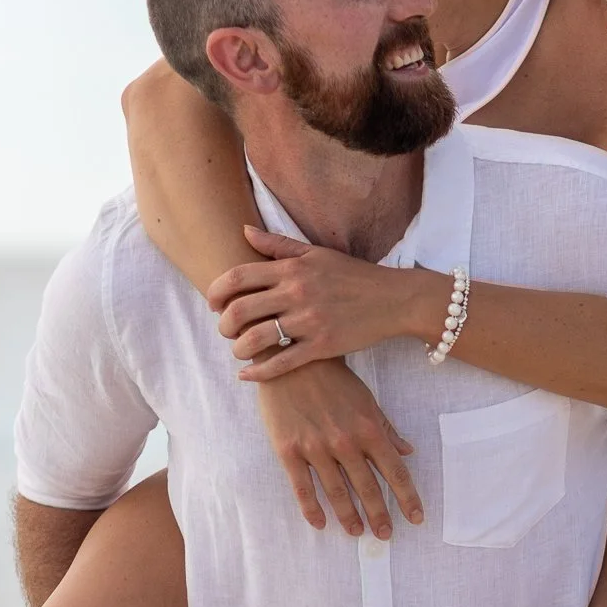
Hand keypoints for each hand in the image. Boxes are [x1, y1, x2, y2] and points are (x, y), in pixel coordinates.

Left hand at [209, 225, 441, 380]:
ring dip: (238, 349)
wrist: (393, 300)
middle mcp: (297, 293)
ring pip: (256, 339)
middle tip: (224, 330)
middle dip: (223, 324)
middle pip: (240, 310)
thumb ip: (278, 245)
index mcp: (292, 268)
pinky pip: (281, 363)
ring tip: (239, 351)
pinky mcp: (322, 346)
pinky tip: (247, 375)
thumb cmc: (353, 275)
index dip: (216, 291)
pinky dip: (258, 372)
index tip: (212, 302)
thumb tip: (244, 231)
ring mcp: (309, 321)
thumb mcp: (316, 253)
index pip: (238, 276)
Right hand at [255, 357, 424, 539]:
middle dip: (379, 515)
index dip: (407, 498)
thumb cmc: (332, 377)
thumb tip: (407, 451)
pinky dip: (311, 508)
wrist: (290, 358)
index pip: (394, 472)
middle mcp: (345, 442)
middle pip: (367, 488)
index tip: (415, 518)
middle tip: (385, 535)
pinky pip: (302, 487)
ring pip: (336, 492)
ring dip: (349, 516)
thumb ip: (386, 428)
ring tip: (356, 532)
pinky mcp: (288, 450)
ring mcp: (316, 447)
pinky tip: (320, 523)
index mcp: (368, 429)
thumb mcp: (366, 399)